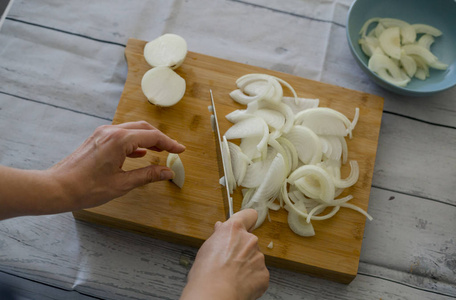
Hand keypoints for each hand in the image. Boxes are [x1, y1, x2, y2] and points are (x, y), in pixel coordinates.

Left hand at [49, 121, 184, 210]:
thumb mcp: (122, 184)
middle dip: (161, 138)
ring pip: (132, 130)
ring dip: (148, 138)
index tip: (181, 150)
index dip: (169, 143)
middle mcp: (111, 132)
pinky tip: (140, 153)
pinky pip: (121, 135)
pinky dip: (134, 141)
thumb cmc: (86, 188)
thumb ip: (147, 175)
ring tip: (161, 151)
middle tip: (173, 150)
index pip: (152, 137)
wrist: (57, 187)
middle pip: (144, 129)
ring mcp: (102, 133)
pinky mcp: (97, 139)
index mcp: (119, 140)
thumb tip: (167, 172)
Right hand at [180, 209, 268, 299]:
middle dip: (242, 248)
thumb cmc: (206, 273)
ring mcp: (259, 257)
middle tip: (229, 260)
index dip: (246, 220)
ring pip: (254, 258)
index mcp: (234, 229)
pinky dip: (251, 279)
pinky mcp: (264, 274)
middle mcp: (250, 240)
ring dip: (246, 264)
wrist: (214, 294)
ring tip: (232, 275)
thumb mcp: (206, 248)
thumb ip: (218, 236)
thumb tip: (220, 228)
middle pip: (250, 240)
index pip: (248, 215)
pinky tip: (239, 283)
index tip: (245, 224)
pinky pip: (258, 273)